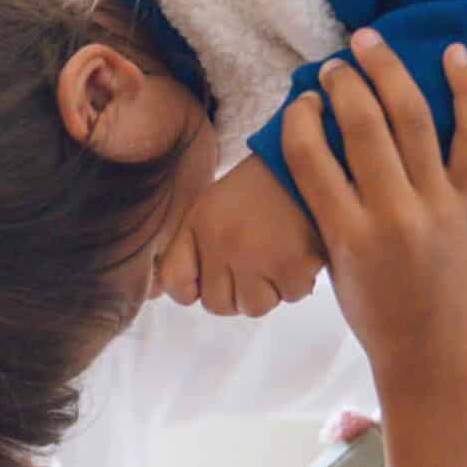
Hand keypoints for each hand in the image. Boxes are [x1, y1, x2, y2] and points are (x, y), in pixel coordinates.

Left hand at [154, 156, 323, 317]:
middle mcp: (222, 243)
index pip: (175, 283)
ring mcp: (257, 257)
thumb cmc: (263, 186)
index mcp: (199, 225)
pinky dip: (297, 281)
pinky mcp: (292, 267)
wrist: (312, 159)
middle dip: (235, 291)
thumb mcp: (214, 204)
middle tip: (255, 260)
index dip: (192, 288)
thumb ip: (187, 246)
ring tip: (278, 253)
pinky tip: (299, 251)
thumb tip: (153, 291)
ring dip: (268, 289)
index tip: (213, 276)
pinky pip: (289, 297)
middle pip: (216, 304)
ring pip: (252, 307)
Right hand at [278, 33, 466, 385]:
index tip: (301, 103)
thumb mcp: (336, 266)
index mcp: (346, 234)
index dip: (299, 117)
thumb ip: (328, 210)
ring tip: (370, 42)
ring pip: (411, 117)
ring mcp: (436, 205)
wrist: (435, 356)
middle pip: (361, 124)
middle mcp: (391, 215)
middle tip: (334, 66)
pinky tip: (455, 52)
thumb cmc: (377, 314)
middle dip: (342, 83)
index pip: (309, 154)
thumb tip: (317, 150)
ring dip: (388, 70)